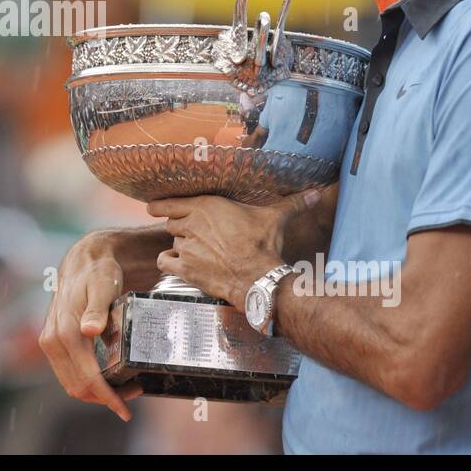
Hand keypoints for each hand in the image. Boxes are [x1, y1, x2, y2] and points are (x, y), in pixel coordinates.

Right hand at [39, 232, 144, 420]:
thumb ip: (98, 309)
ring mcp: (50, 343)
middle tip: (134, 394)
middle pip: (78, 387)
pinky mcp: (52, 344)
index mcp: (65, 331)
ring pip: (71, 384)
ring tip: (125, 389)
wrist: (82, 262)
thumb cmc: (97, 274)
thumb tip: (90, 331)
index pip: (87, 376)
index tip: (125, 410)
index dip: (107, 397)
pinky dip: (87, 382)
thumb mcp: (103, 286)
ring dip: (96, 393)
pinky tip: (108, 377)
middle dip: (105, 398)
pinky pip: (68, 374)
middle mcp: (52, 340)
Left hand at [147, 189, 322, 308]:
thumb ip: (292, 203)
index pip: (168, 202)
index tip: (154, 207)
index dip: (161, 206)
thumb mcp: (275, 218)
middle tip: (195, 234)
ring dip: (180, 245)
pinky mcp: (184, 269)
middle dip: (180, 227)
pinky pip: (164, 262)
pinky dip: (169, 262)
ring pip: (172, 242)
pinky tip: (178, 263)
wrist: (258, 277)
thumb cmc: (264, 245)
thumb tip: (316, 193)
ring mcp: (185, 247)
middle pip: (171, 223)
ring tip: (196, 250)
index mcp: (205, 206)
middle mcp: (191, 224)